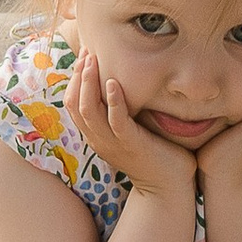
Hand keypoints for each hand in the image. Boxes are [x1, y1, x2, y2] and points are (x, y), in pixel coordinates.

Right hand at [66, 47, 198, 200]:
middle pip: (74, 105)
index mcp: (95, 136)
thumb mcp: (130, 132)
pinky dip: (113, 101)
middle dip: (78, 76)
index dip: (74, 80)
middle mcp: (98, 140)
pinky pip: (115, 121)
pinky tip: (114, 82)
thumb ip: (122, 112)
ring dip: (89, 83)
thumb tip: (124, 84)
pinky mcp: (131, 145)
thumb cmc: (155, 155)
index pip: (72, 105)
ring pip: (88, 111)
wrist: (169, 188)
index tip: (84, 57)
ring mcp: (113, 144)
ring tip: (93, 61)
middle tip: (86, 53)